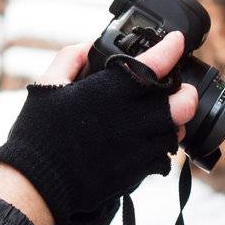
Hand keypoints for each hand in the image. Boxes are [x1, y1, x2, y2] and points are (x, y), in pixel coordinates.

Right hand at [0, 33, 198, 224]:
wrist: (39, 183)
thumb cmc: (40, 133)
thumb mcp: (47, 85)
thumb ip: (70, 59)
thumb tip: (87, 47)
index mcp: (114, 89)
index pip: (158, 61)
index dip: (172, 47)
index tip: (176, 41)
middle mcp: (133, 117)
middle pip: (184, 102)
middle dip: (185, 93)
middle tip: (175, 90)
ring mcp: (139, 147)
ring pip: (178, 131)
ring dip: (173, 122)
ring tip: (158, 119)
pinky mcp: (138, 172)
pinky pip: (164, 158)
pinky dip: (160, 148)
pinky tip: (145, 143)